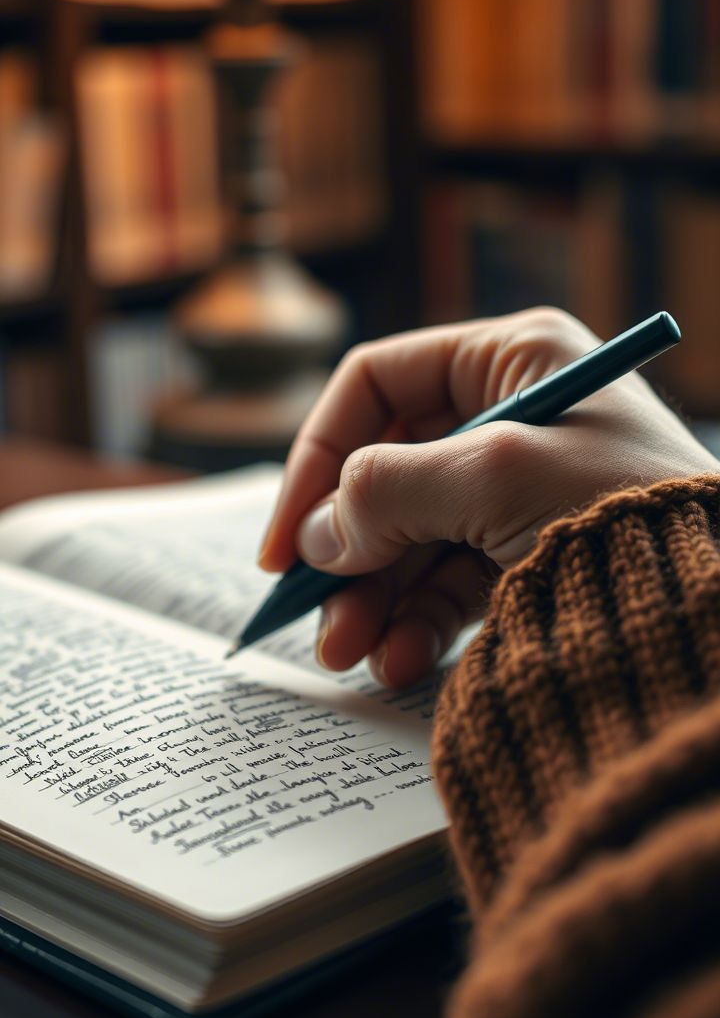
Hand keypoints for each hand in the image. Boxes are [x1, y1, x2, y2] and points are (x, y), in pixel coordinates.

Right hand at [259, 308, 717, 687]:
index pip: (377, 385)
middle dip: (346, 548)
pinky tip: (399, 661)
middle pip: (388, 470)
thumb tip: (317, 534)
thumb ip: (385, 491)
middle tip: (313, 616)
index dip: (317, 456)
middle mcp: (513, 413)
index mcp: (512, 355)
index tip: (286, 539)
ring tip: (349, 653)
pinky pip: (452, 580)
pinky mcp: (534, 549)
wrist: (714, 608)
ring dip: (372, 596)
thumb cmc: (621, 510)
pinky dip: (418, 620)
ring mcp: (522, 486)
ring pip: (413, 534)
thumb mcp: (492, 476)